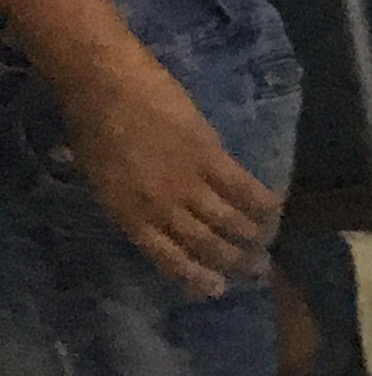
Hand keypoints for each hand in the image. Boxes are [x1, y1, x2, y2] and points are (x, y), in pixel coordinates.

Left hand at [57, 53, 277, 295]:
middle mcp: (160, 207)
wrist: (103, 86)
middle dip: (231, 262)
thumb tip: (156, 215)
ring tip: (268, 244)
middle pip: (203, 244)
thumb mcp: (100, 178)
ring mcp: (187, 183)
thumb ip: (130, 201)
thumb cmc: (91, 127)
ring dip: (251, 236)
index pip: (167, 257)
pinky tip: (276, 208)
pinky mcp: (209, 156)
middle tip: (255, 271)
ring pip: (227, 220)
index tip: (217, 289)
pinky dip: (261, 200)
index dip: (195, 276)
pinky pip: (241, 186)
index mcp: (128, 214)